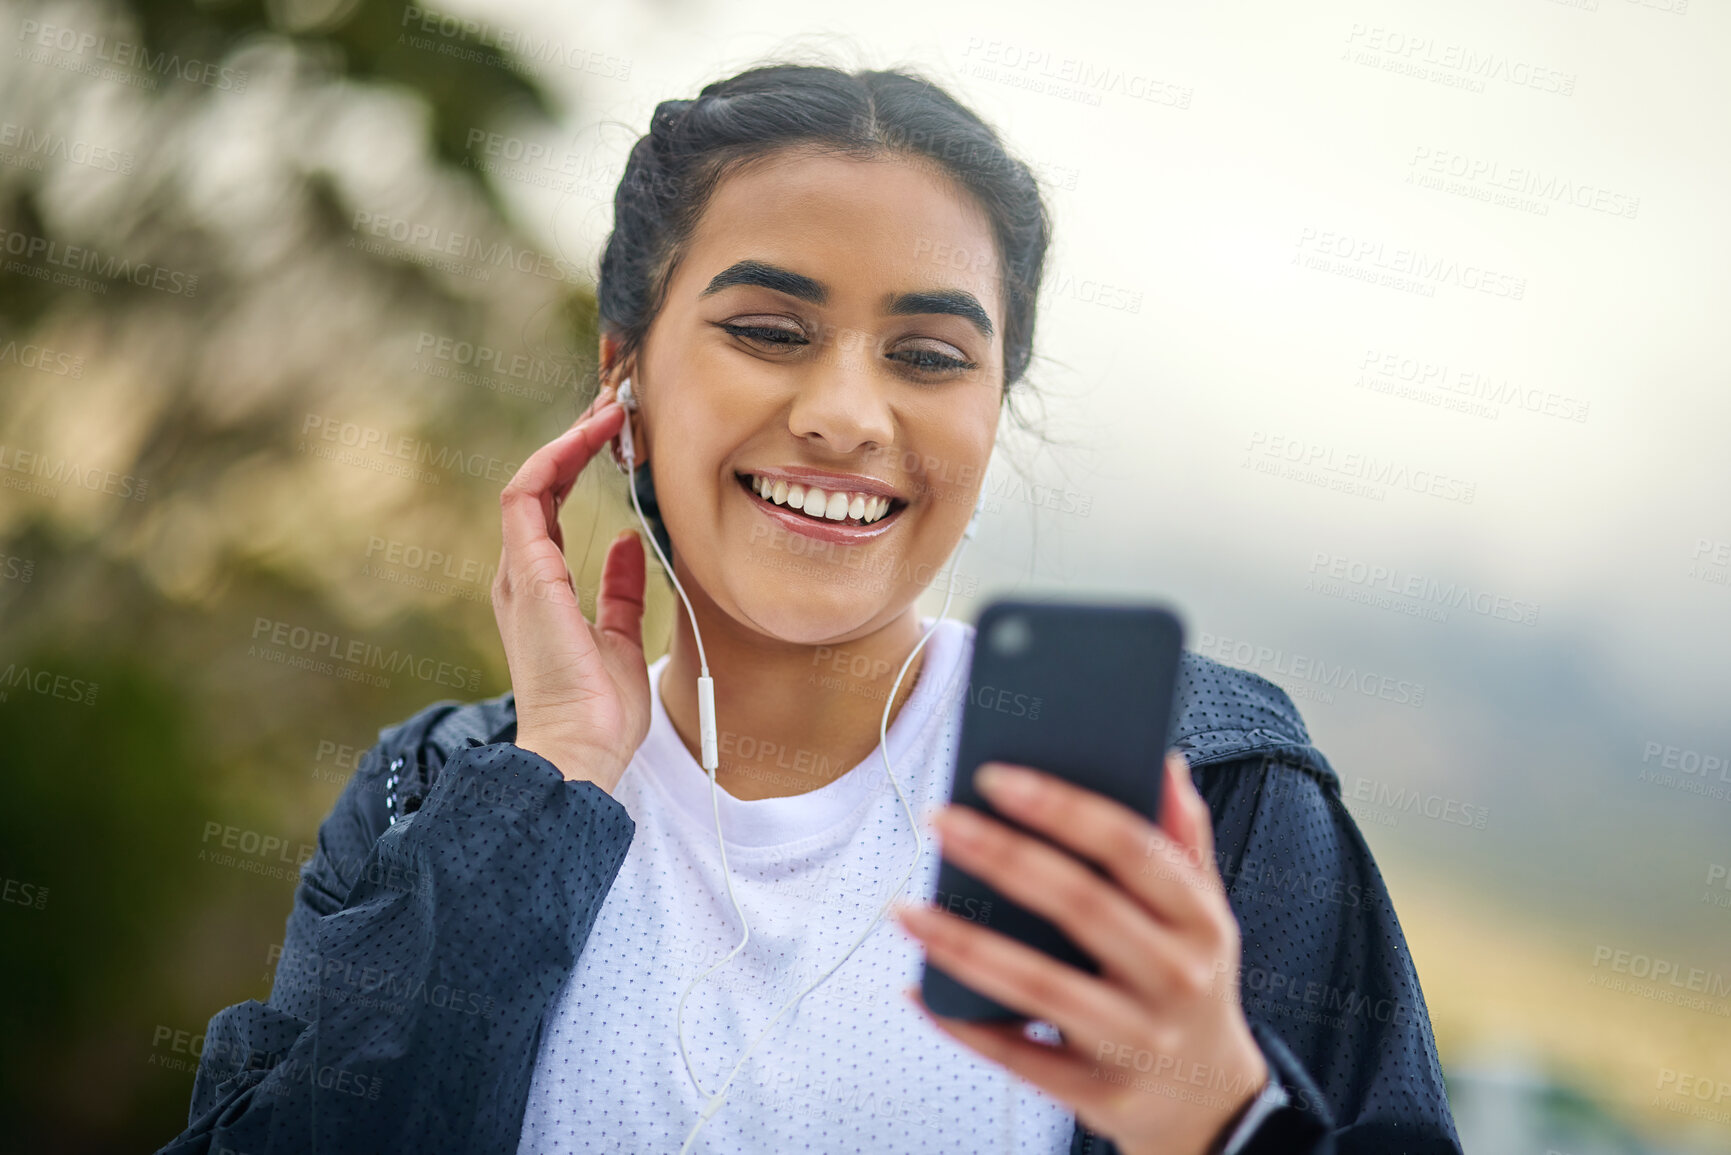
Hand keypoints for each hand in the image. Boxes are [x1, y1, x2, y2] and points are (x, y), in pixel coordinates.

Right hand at [492, 384, 649, 791]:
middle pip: (541, 485)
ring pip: (531, 480)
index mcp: (542, 587)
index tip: (618, 436)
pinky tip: (589, 436)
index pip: (552, 507)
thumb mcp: (621, 635)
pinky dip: (554, 459)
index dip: (579, 465)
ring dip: (568, 440)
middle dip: (575, 440)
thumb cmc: (601, 708)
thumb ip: (621, 588)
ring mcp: (520, 572)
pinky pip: (526, 496)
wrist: (582, 747)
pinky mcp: (526, 572)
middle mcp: (524, 574)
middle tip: (614, 406)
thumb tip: (632, 543)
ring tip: (607, 409)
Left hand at [895, 753, 1267, 1154]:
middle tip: (938, 819)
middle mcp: (1177, 979)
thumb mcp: (1205, 912)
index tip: (993, 776)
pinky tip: (917, 988)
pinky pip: (1018, 1057)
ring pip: (1040, 986)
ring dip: (963, 944)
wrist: (1210, 1102)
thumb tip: (1163, 759)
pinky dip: (963, 1025)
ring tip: (904, 908)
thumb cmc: (1188, 980)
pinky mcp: (1100, 1095)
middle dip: (1002, 856)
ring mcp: (1139, 1042)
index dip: (1061, 808)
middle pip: (1081, 906)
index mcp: (1201, 920)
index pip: (1130, 847)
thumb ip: (1183, 836)